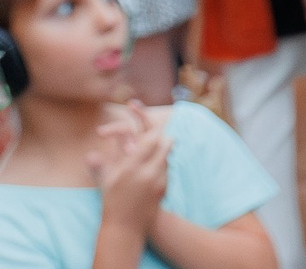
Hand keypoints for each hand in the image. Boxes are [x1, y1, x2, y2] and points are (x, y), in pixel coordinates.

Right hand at [90, 103, 168, 234]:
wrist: (125, 227)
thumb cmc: (111, 202)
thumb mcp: (106, 182)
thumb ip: (102, 165)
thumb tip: (90, 154)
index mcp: (131, 167)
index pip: (150, 140)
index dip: (153, 130)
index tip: (152, 126)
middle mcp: (148, 172)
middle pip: (165, 144)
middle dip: (162, 137)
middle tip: (158, 134)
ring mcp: (159, 180)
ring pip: (167, 156)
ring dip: (162, 151)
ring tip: (154, 150)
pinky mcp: (165, 187)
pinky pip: (167, 169)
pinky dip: (162, 165)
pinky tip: (154, 167)